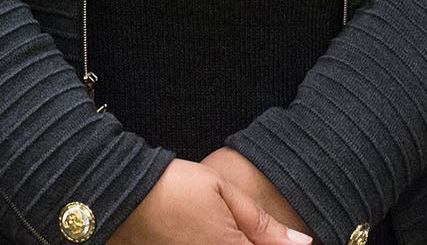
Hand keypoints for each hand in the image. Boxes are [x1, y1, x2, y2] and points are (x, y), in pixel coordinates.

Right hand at [112, 158, 313, 244]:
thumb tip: (304, 243)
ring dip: (235, 244)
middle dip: (255, 243)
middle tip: (244, 230)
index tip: (281, 237)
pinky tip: (208, 235)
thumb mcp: (223, 192)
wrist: (122, 195)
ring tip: (223, 229)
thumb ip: (264, 223)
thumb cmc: (174, 187)